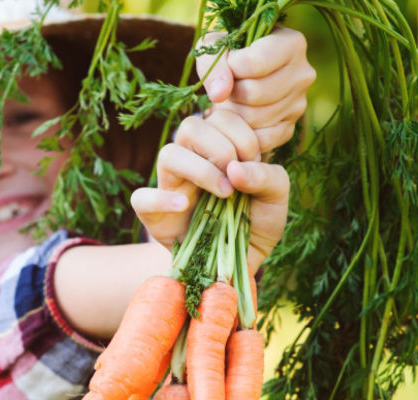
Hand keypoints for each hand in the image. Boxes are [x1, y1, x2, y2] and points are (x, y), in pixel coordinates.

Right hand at [131, 111, 288, 275]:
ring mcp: (170, 186)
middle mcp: (192, 161)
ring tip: (224, 193)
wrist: (240, 263)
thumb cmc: (256, 223)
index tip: (255, 162)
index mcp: (218, 146)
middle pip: (191, 126)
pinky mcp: (154, 216)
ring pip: (168, 154)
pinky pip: (141, 198)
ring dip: (200, 169)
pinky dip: (162, 199)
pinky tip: (185, 206)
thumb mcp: (276, 198)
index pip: (219, 116)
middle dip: (221, 146)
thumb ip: (267, 175)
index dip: (242, 134)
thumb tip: (235, 168)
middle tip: (237, 177)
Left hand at [195, 27, 315, 152]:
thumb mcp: (216, 45)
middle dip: (232, 92)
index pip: (253, 63)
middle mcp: (303, 74)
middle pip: (255, 93)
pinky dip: (242, 132)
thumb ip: (213, 64)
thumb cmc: (229, 53)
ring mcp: (299, 103)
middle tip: (229, 86)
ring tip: (234, 98)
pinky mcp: (290, 127)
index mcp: (292, 44)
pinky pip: (261, 139)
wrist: (241, 74)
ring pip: (255, 118)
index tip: (227, 64)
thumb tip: (220, 94)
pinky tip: (238, 116)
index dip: (230, 67)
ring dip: (234, 111)